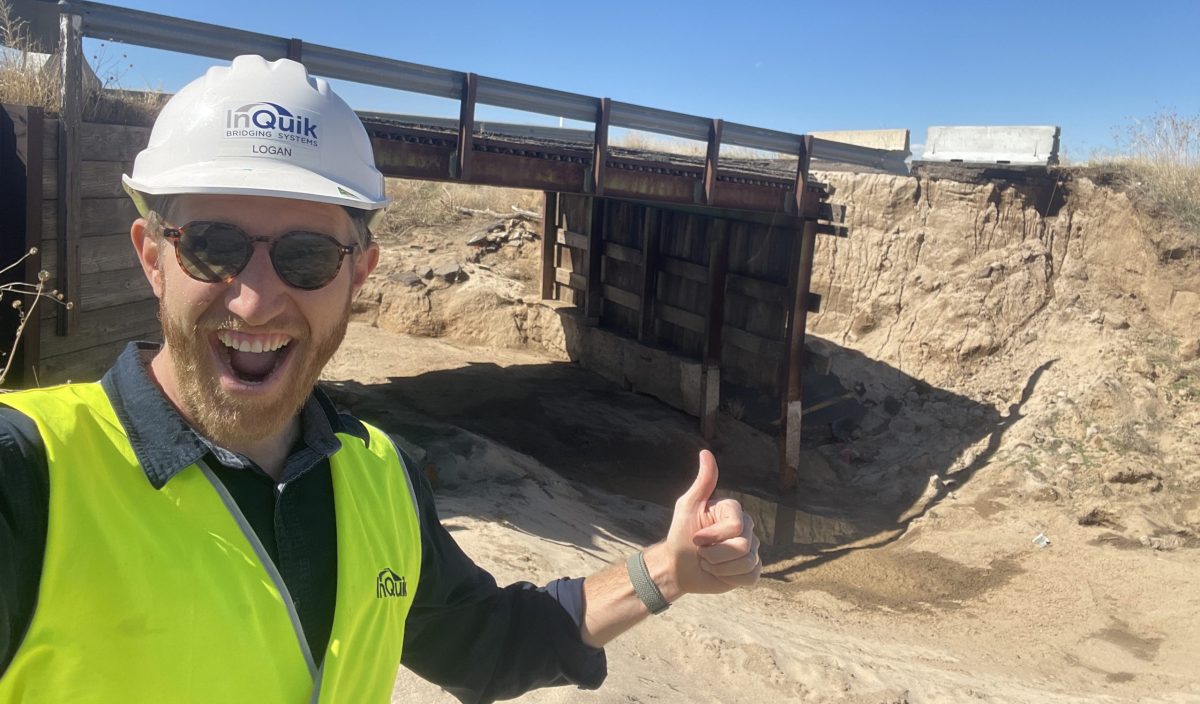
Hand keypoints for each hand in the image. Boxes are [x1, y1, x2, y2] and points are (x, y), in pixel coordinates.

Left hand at [651, 450, 761, 597]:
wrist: (678, 566)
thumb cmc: (680, 534)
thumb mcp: (687, 506)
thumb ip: (702, 482)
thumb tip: (706, 452)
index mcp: (734, 511)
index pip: (736, 526)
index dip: (712, 536)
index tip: (696, 537)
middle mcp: (748, 528)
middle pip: (742, 546)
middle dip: (714, 554)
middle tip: (701, 552)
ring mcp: (752, 550)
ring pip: (746, 563)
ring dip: (719, 567)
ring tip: (709, 562)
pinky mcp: (752, 570)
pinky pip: (751, 577)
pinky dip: (730, 578)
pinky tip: (720, 573)